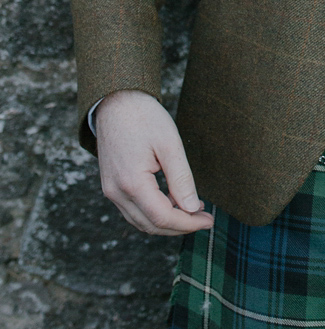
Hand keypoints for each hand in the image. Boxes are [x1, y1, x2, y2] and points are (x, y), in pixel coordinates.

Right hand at [95, 90, 213, 236]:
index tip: (209, 220)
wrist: (116, 101)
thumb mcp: (170, 144)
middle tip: (205, 218)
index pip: (163, 218)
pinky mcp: (111, 186)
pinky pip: (133, 210)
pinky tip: (172, 201)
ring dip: (167, 222)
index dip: (188, 223)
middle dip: (180, 227)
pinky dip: (153, 212)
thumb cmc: (144, 118)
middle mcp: (117, 193)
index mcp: (132, 183)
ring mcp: (111, 191)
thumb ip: (181, 179)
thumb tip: (193, 208)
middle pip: (151, 225)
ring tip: (192, 210)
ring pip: (141, 221)